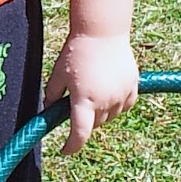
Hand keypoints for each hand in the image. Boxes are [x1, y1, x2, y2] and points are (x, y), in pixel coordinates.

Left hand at [44, 33, 138, 154]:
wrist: (102, 31)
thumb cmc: (76, 51)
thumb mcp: (57, 74)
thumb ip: (52, 96)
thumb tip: (47, 112)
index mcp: (84, 100)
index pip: (79, 134)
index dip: (71, 146)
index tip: (64, 150)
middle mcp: (105, 101)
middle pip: (94, 125)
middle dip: (84, 120)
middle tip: (77, 103)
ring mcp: (121, 95)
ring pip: (110, 117)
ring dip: (100, 113)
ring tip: (92, 91)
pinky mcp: (133, 87)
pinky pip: (124, 106)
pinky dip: (116, 105)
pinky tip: (109, 92)